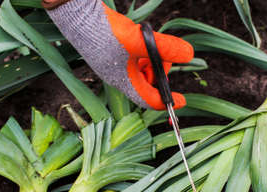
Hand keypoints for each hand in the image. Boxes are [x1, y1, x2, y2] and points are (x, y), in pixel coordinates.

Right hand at [43, 0, 193, 109]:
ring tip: (148, 41)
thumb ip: (166, 47)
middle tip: (165, 54)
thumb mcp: (141, 40)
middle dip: (160, 72)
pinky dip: (141, 52)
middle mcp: (120, 79)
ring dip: (151, 59)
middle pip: (148, 85)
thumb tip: (189, 54)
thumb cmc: (107, 33)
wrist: (78, 16)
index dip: (167, 101)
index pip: (150, 100)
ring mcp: (115, 67)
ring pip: (141, 71)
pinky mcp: (111, 55)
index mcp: (126, 83)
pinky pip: (132, 60)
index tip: (181, 101)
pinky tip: (139, 37)